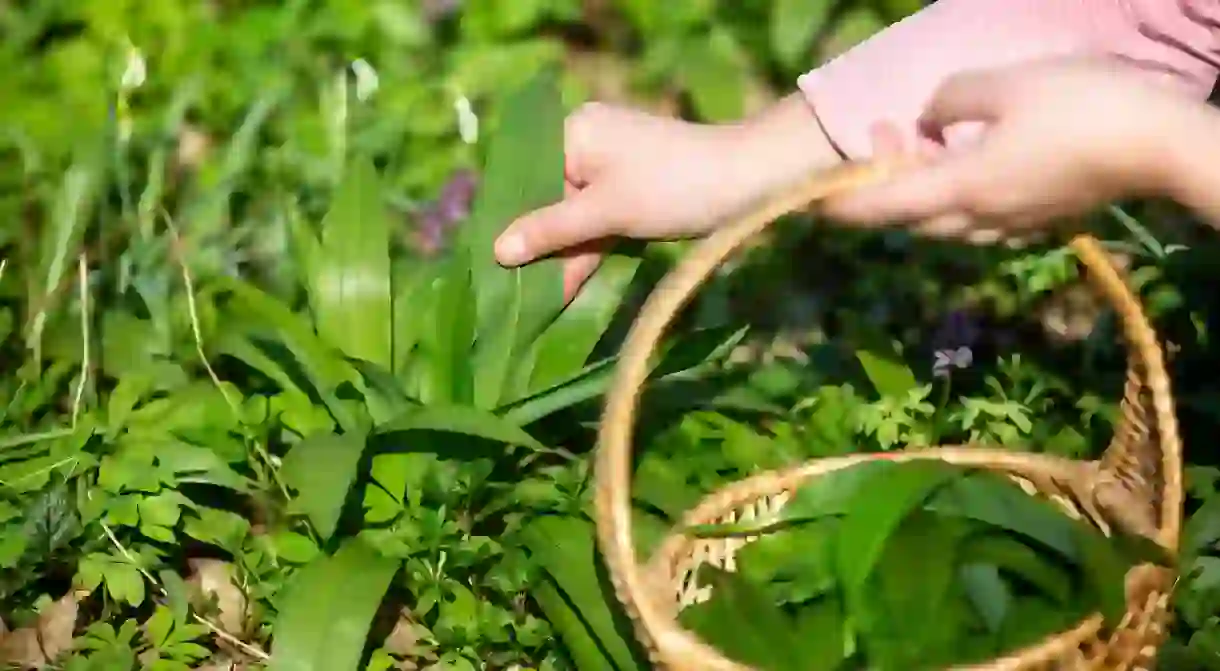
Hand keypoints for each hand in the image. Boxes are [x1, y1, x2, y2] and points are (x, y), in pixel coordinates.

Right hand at [493, 95, 837, 299]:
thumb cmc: (672, 187)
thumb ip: (551, 230)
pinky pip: (598, 220)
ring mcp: (612, 165)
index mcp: (574, 132)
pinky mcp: (634, 188)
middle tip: (517, 296)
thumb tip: (496, 250)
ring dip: (565, 256)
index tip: (496, 270)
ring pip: (575, 216)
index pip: (528, 181)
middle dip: (540, 248)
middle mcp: (588, 141)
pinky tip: (571, 287)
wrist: (750, 181)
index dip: (514, 226)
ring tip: (542, 304)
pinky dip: (590, 250)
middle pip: (550, 201)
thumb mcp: (606, 212)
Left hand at [821, 57, 1205, 241]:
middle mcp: (980, 219)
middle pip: (911, 217)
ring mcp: (1013, 224)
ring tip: (924, 143)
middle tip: (883, 138)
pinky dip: (956, 193)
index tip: (812, 202)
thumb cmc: (1080, 108)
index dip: (844, 205)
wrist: (1161, 147)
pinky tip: (969, 159)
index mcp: (961, 190)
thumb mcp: (1004, 86)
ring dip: (922, 189)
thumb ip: (952, 99)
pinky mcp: (1040, 219)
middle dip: (885, 186)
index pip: (884, 207)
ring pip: (946, 219)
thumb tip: (930, 116)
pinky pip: (980, 215)